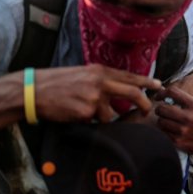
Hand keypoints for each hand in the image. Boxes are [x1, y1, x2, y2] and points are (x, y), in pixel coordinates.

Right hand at [36, 64, 160, 122]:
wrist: (33, 90)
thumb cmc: (57, 82)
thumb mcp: (83, 74)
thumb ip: (102, 80)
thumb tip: (120, 89)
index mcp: (100, 71)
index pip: (129, 76)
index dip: (146, 82)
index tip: (159, 85)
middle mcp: (100, 82)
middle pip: (132, 93)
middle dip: (143, 103)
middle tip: (147, 110)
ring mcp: (94, 97)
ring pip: (110, 114)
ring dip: (101, 118)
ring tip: (82, 111)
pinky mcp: (86, 112)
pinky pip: (94, 122)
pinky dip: (87, 122)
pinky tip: (73, 114)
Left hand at [154, 86, 192, 158]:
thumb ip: (184, 100)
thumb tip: (164, 93)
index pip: (172, 92)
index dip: (161, 93)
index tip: (158, 96)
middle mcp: (190, 117)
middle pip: (162, 108)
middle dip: (160, 109)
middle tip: (162, 111)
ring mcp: (184, 130)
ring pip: (160, 121)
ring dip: (162, 120)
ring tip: (168, 121)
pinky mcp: (179, 142)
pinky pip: (163, 133)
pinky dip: (165, 130)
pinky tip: (171, 130)